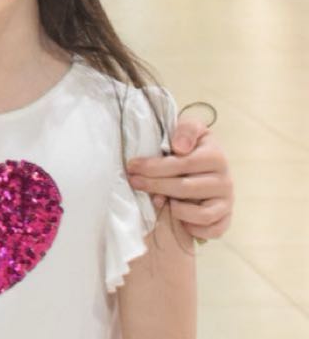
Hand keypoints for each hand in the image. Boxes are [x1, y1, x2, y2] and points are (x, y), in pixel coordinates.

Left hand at [127, 117, 232, 239]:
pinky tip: (176, 217)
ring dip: (175, 210)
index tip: (132, 166)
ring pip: (201, 213)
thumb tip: (180, 148)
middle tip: (134, 182)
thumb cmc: (190, 146)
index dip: (154, 166)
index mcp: (215, 156)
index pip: (182, 164)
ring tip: (158, 200)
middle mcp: (225, 180)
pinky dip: (194, 228)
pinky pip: (213, 230)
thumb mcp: (190, 129)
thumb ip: (186, 130)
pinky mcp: (226, 217)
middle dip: (154, 185)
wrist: (206, 164)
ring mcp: (227, 201)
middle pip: (185, 188)